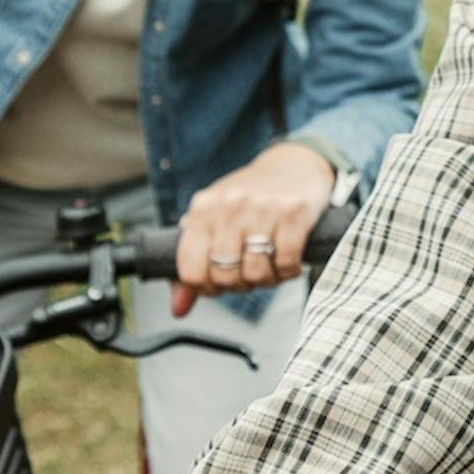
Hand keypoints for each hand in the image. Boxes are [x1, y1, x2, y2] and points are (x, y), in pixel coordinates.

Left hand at [171, 140, 338, 316]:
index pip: (189, 269)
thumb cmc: (250, 198)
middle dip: (238, 285)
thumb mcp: (214, 222)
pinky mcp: (294, 213)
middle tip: (248, 274)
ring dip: (266, 280)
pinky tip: (287, 260)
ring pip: (256, 274)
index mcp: (203, 208)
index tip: (217, 284)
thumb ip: (193, 264)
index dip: (204, 287)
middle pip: (224, 276)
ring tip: (269, 265)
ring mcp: (262, 208)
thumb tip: (178, 309)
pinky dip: (288, 271)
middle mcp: (229, 206)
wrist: (295, 163)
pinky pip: (286, 263)